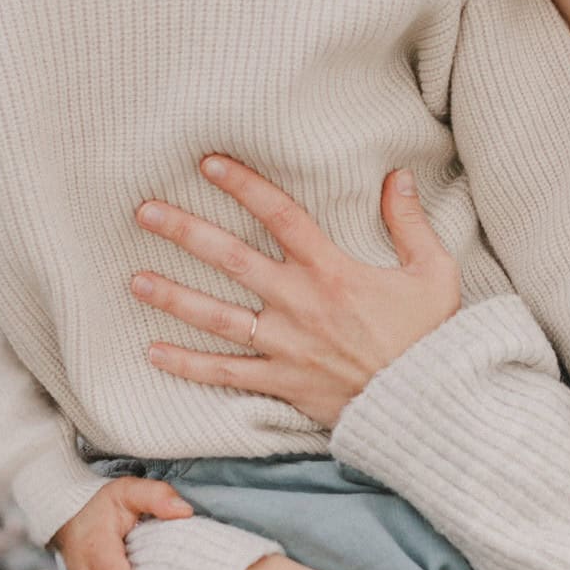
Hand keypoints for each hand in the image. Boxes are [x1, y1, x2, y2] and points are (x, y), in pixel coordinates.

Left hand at [130, 156, 460, 426]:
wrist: (426, 406)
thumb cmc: (431, 337)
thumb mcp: (434, 272)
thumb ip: (409, 222)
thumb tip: (397, 176)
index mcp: (332, 271)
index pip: (280, 215)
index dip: (243, 185)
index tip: (208, 163)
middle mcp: (299, 303)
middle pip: (231, 259)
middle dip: (184, 232)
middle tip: (144, 212)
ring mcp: (285, 345)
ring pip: (216, 316)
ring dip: (173, 297)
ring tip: (136, 281)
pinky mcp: (281, 382)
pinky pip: (225, 373)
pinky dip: (188, 365)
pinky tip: (155, 352)